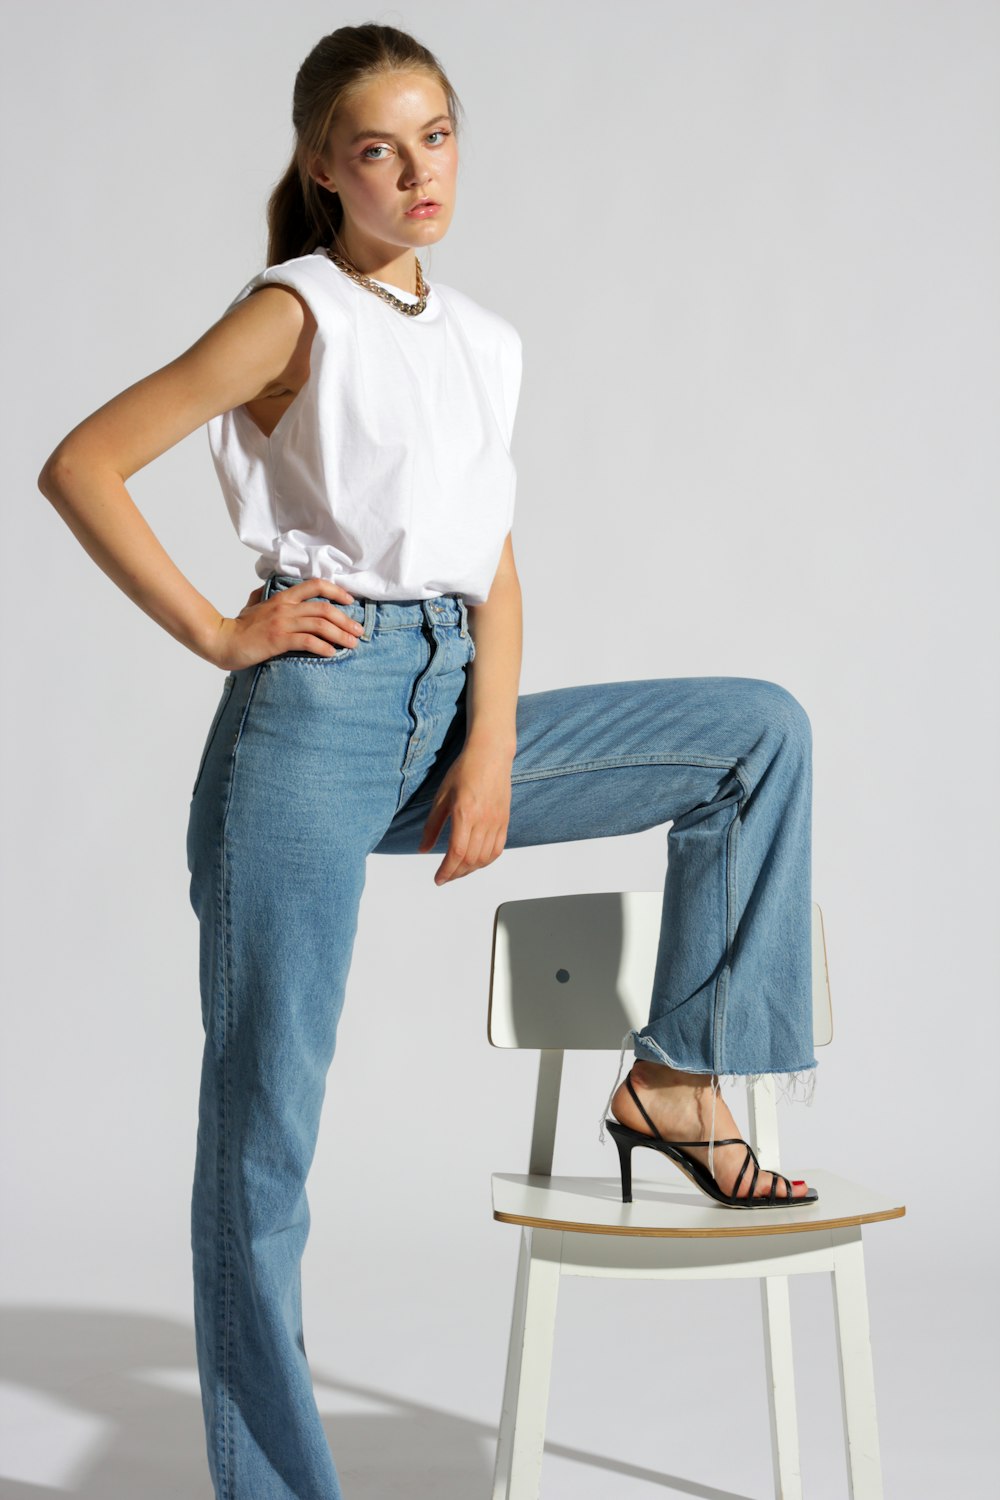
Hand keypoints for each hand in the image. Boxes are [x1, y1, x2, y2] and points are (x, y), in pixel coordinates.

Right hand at [210, 578, 364, 669]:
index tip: (350, 601)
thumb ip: (262, 597)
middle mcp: (285, 607)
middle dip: (346, 620)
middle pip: (324, 608)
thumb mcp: (252, 606)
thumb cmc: (239, 627)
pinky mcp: (278, 640)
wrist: (222, 640)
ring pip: (320, 624)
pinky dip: (324, 647)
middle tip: (358, 631)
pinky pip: (308, 641)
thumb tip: (264, 592)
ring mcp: (282, 623)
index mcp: (282, 598)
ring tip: (352, 644)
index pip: (315, 585)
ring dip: (340, 634)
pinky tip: (332, 653)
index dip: (336, 591)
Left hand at [418, 743, 512, 883]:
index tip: (438, 878)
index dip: (446, 870)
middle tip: (445, 877)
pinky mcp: (504, 821)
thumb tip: (423, 849)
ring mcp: (496, 822)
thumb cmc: (464, 771)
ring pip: (485, 858)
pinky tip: (476, 861)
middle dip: (456, 874)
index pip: (456, 853)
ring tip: (458, 871)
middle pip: (471, 860)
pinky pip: (497, 849)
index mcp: (465, 814)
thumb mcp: (441, 797)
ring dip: (470, 870)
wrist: (490, 755)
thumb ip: (432, 826)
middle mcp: (483, 820)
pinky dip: (486, 861)